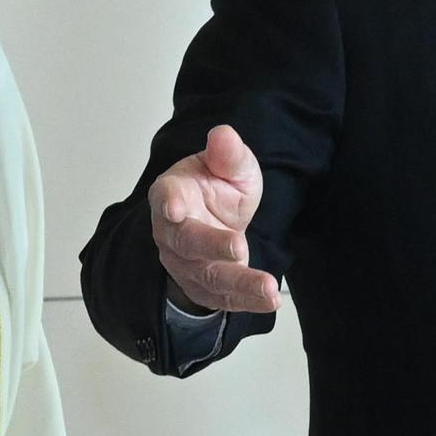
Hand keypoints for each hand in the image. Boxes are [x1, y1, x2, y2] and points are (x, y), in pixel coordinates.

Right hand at [145, 126, 281, 318]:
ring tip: (268, 289)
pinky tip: (270, 299)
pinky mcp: (202, 287)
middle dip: (212, 246)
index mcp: (171, 194)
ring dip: (239, 284)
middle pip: (187, 243)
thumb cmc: (215, 189)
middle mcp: (171, 233)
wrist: (214, 220)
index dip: (168, 202)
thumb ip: (228, 154)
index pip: (165, 197)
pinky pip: (223, 298)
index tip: (174, 208)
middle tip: (238, 247)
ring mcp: (184, 264)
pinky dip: (247, 301)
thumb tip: (223, 135)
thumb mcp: (229, 166)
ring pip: (207, 277)